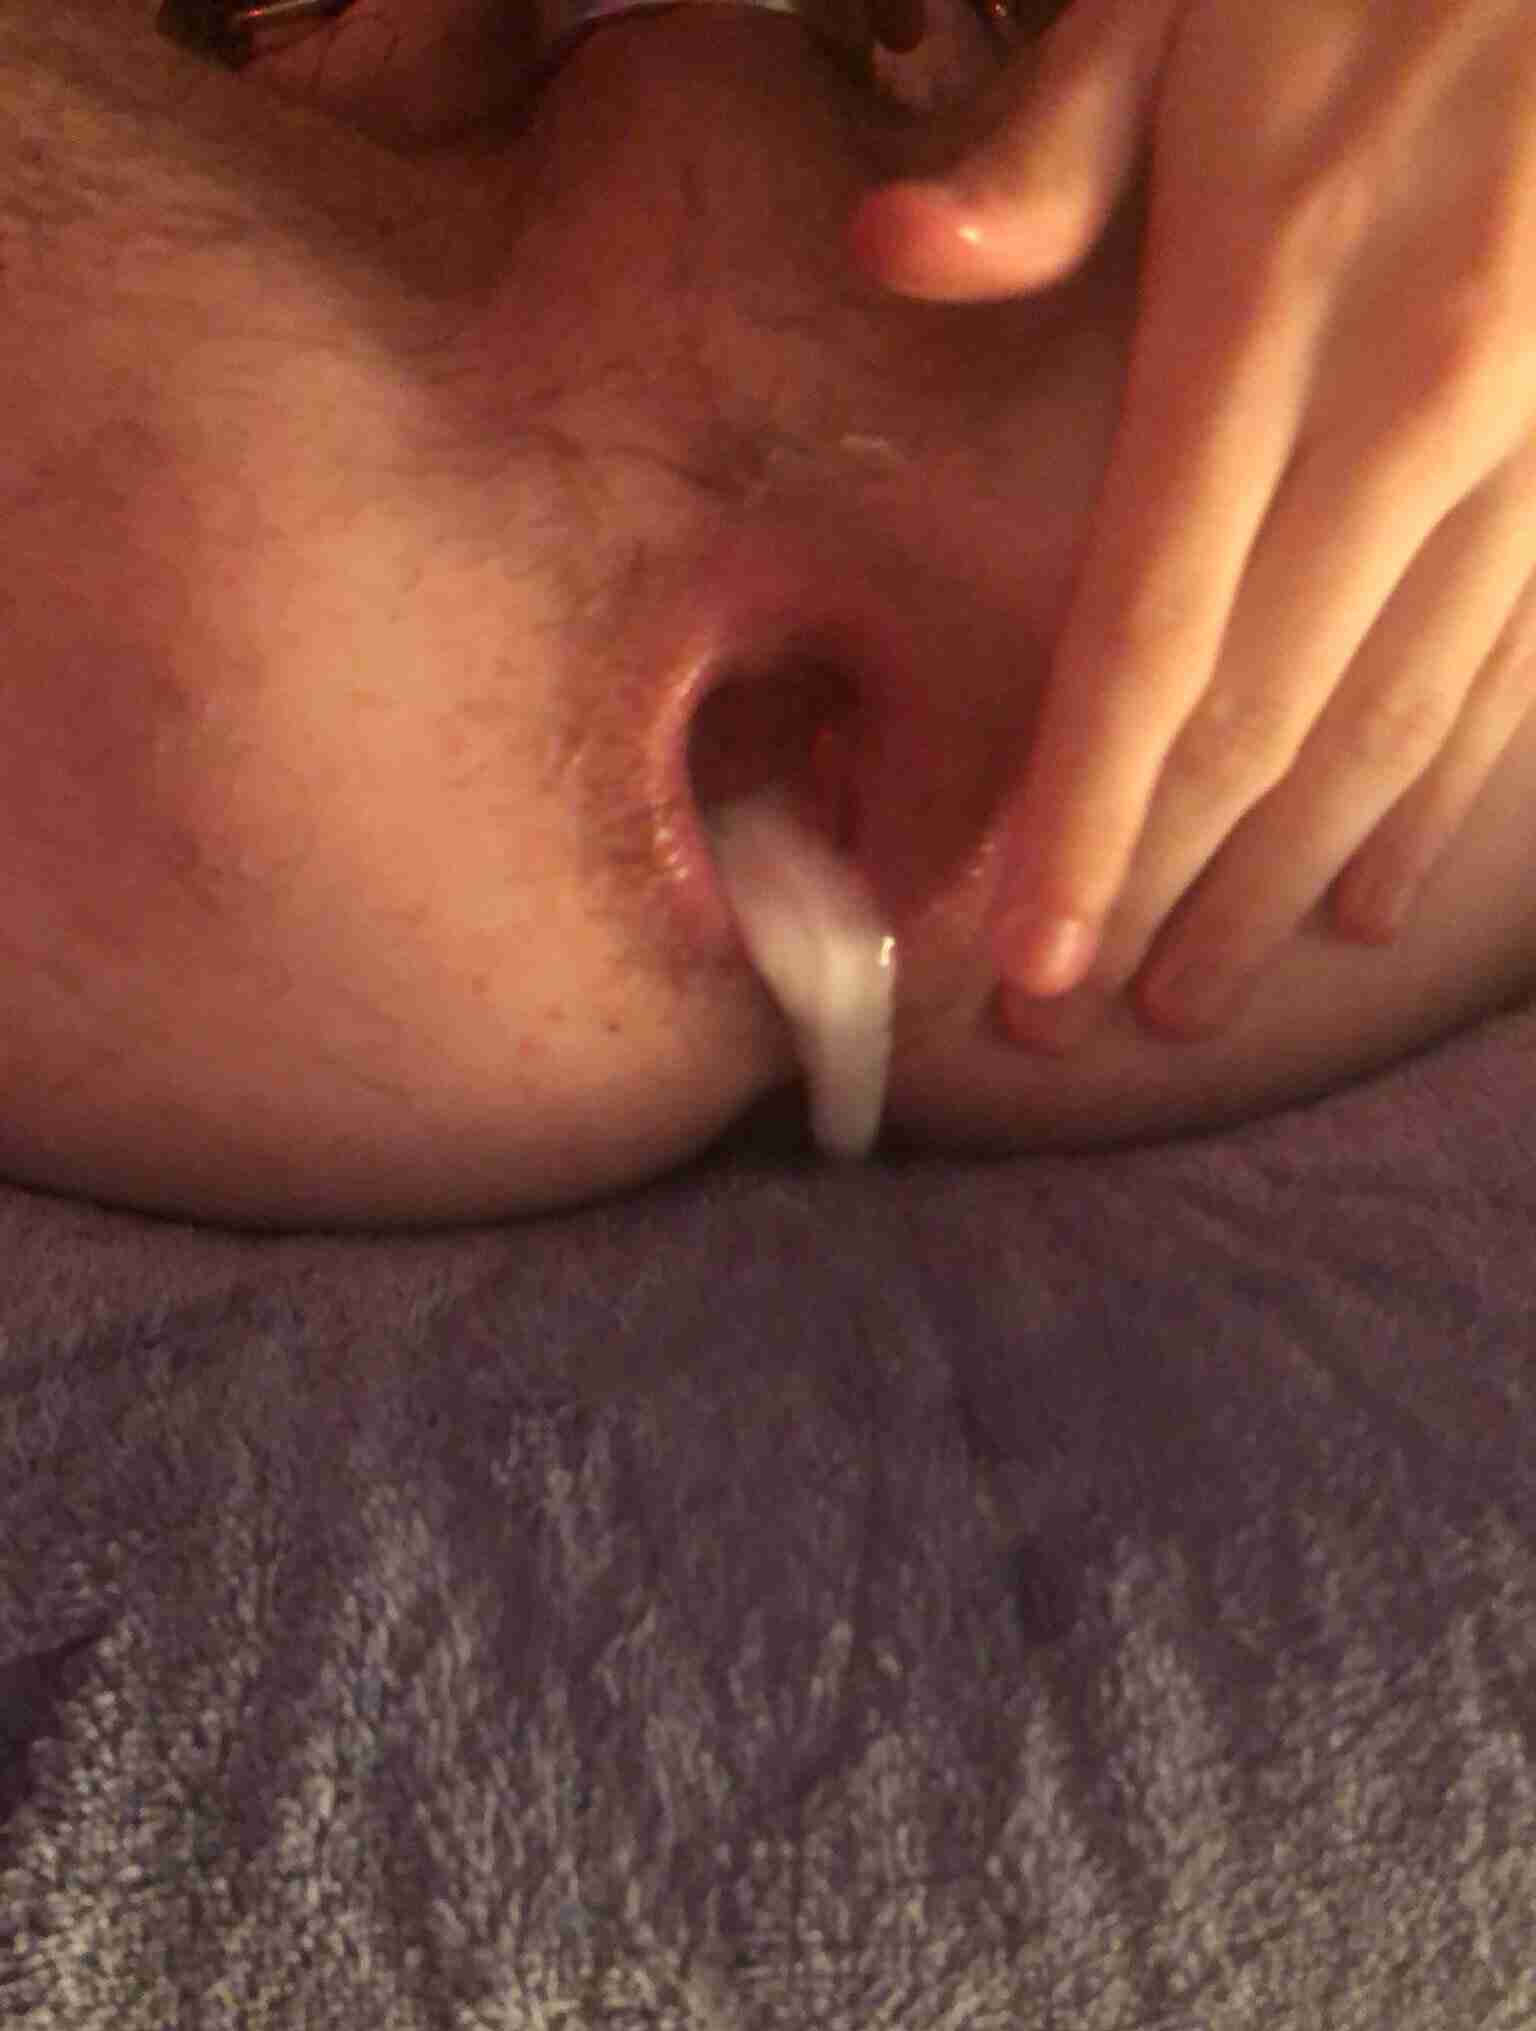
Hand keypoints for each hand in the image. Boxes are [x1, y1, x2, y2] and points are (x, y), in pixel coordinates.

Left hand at [851, 0, 1535, 1044]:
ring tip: (1192, 1003)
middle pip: (1261, 723)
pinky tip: (1369, 905)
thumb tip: (900, 253)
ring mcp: (1529, 452)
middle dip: (1155, 891)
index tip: (1021, 958)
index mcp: (1273, 306)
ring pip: (1391, 731)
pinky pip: (1512, 676)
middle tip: (1068, 1022)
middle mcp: (1409, 411)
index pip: (1155, 633)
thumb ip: (1045, 150)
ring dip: (1279, 888)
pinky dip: (1433, 806)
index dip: (1083, 816)